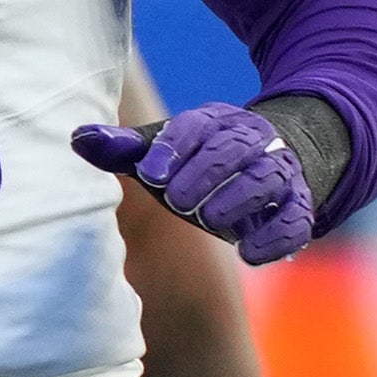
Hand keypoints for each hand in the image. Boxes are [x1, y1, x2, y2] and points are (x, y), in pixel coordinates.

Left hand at [71, 104, 312, 263]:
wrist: (272, 159)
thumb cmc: (199, 159)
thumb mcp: (163, 149)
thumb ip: (123, 147)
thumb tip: (79, 138)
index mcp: (215, 122)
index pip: (196, 127)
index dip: (173, 148)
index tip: (150, 172)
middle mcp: (252, 142)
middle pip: (232, 150)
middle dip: (205, 173)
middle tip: (176, 199)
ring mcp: (279, 173)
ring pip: (266, 180)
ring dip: (238, 201)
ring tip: (209, 220)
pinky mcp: (297, 207)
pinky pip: (295, 221)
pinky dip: (274, 238)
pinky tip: (248, 254)